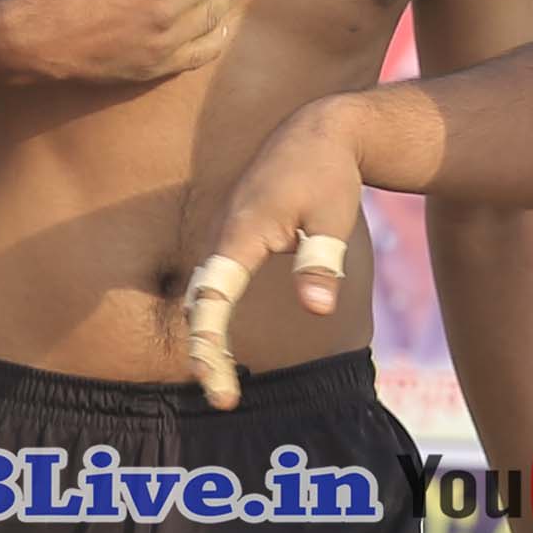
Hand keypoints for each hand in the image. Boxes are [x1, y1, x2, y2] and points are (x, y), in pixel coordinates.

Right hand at [175, 96, 368, 408]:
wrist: (319, 131)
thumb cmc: (329, 173)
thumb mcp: (334, 217)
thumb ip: (321, 262)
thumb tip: (316, 308)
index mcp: (241, 234)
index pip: (211, 300)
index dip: (208, 347)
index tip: (220, 390)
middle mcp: (223, 236)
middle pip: (198, 304)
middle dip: (205, 353)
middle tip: (225, 401)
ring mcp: (225, 236)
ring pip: (202, 295)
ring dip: (208, 339)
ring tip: (224, 387)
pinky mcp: (234, 238)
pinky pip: (214, 284)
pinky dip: (213, 318)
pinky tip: (224, 348)